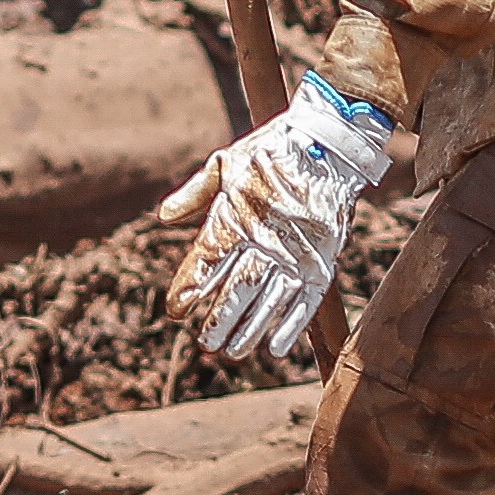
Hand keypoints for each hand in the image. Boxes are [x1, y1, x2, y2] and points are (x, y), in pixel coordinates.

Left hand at [157, 77, 394, 360]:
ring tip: (233, 352)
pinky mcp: (323, 257)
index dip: (189, 290)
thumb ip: (196, 193)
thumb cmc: (273, 149)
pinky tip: (274, 348)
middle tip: (205, 345)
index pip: (206, 262)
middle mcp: (265, 237)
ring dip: (249, 330)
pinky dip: (290, 326)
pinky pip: (305, 300)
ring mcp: (297, 250)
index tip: (176, 312)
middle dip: (218, 320)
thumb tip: (163, 217)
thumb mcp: (227, 162)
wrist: (330, 142)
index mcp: (237, 214)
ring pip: (268, 301)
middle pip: (236, 290)